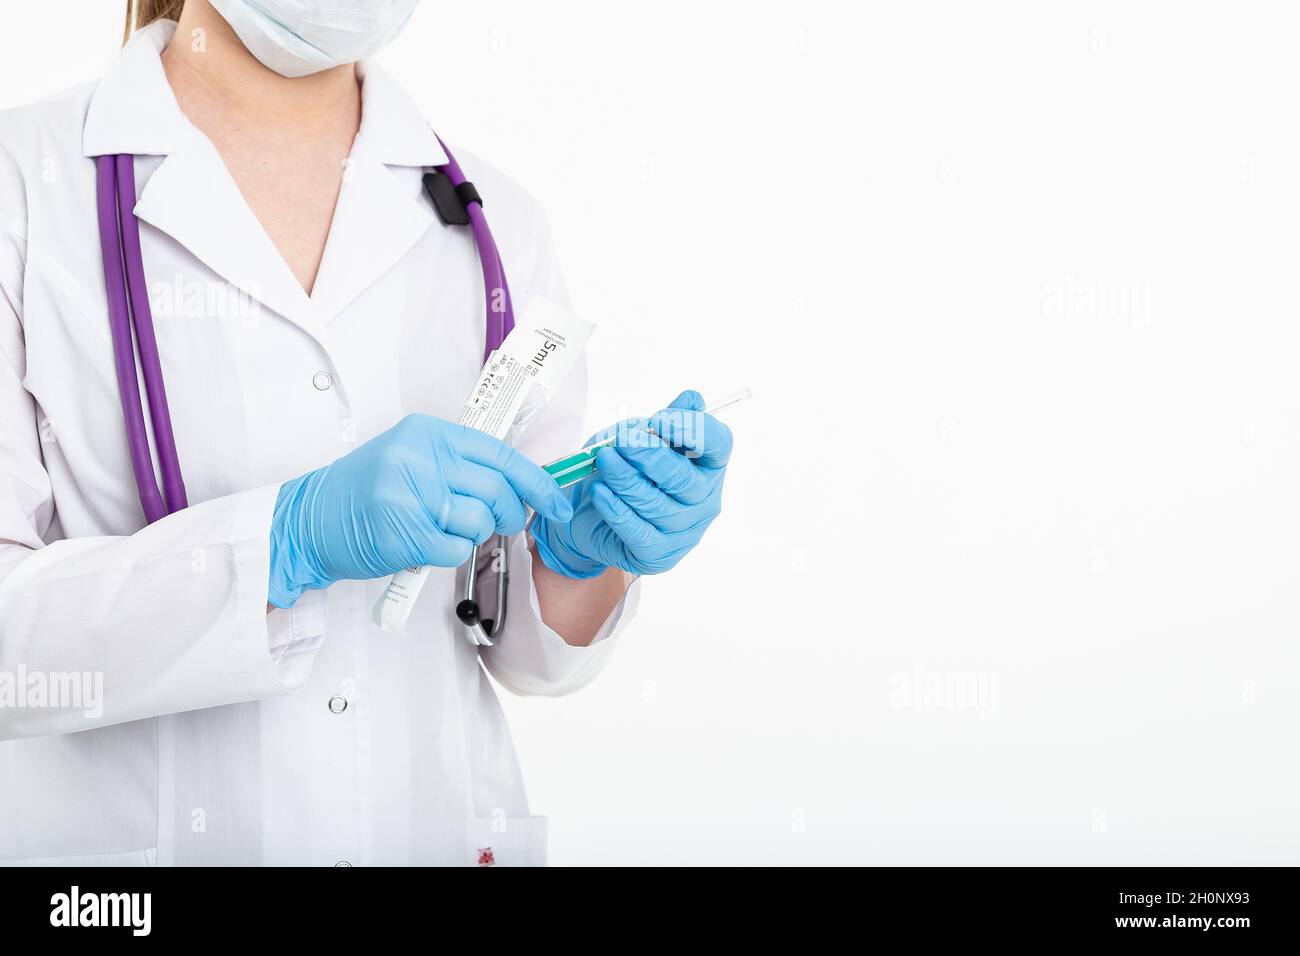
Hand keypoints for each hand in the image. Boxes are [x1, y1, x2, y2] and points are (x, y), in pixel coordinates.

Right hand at [268, 414, 572, 607]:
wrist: (309, 521)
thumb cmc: (366, 493)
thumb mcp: (412, 457)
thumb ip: (460, 462)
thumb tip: (521, 481)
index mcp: (429, 433)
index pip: (502, 455)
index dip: (539, 483)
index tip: (558, 505)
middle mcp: (421, 457)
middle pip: (499, 490)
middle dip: (509, 515)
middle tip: (499, 523)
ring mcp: (411, 494)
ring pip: (480, 521)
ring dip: (473, 535)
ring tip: (445, 529)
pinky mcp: (404, 532)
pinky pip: (457, 550)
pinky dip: (449, 554)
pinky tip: (427, 545)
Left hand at [530, 390, 732, 578]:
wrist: (590, 516)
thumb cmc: (623, 471)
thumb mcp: (639, 437)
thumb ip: (664, 422)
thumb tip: (692, 399)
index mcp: (707, 466)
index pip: (719, 445)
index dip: (693, 430)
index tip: (660, 419)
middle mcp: (703, 499)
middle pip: (684, 478)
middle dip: (650, 455)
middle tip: (623, 441)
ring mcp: (684, 530)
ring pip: (656, 504)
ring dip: (626, 479)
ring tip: (604, 461)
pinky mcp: (659, 554)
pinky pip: (637, 531)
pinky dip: (616, 509)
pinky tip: (600, 492)